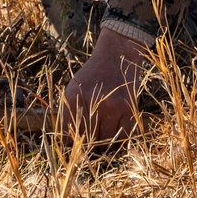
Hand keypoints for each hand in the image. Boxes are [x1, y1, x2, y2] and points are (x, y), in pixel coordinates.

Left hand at [60, 26, 148, 143]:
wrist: (117, 52)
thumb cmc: (94, 75)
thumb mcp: (75, 89)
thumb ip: (69, 114)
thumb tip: (70, 144)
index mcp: (72, 98)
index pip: (68, 136)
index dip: (74, 143)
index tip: (79, 144)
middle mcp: (90, 102)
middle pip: (87, 141)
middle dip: (91, 143)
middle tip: (95, 136)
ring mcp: (110, 105)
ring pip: (105, 140)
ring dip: (106, 139)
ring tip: (107, 127)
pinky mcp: (128, 107)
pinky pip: (123, 136)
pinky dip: (121, 137)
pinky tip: (118, 127)